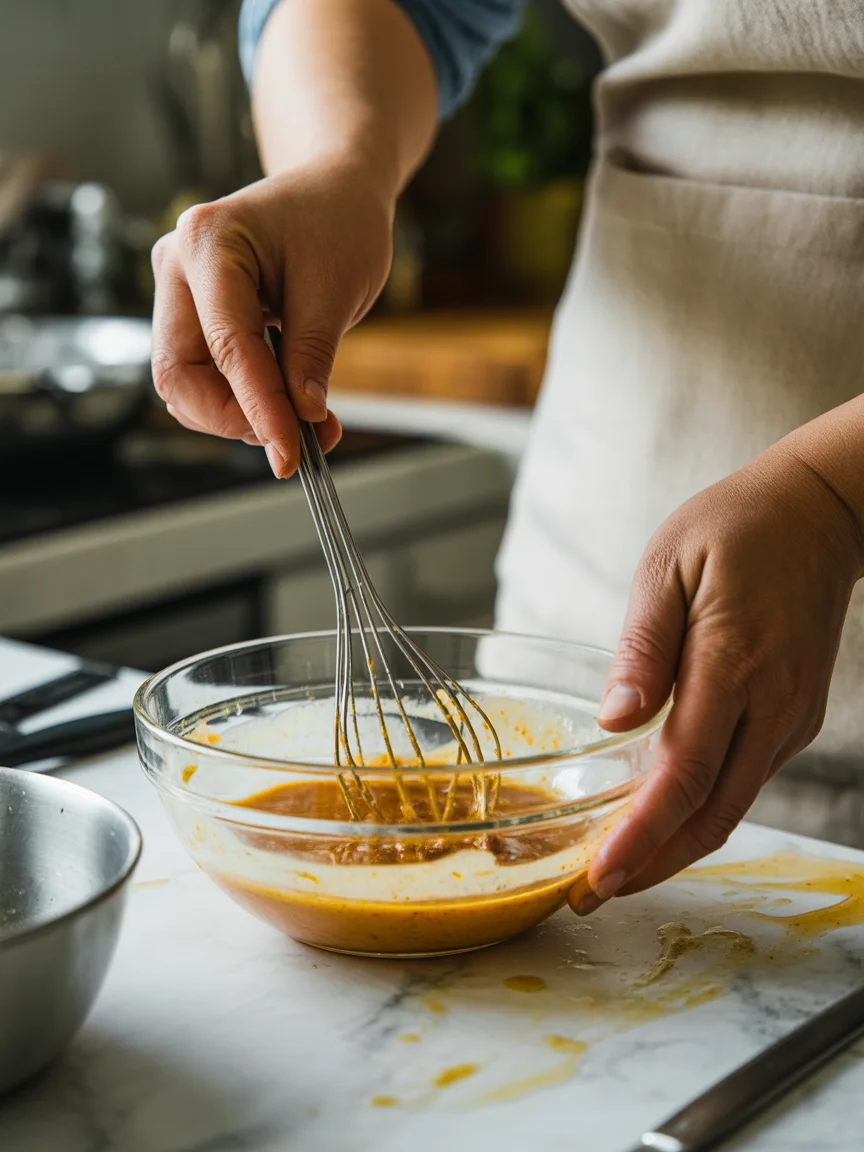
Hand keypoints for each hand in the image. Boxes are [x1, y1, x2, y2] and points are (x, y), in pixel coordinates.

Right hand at [150, 159, 395, 476]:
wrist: (332, 192)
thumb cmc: (338, 222)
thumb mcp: (338, 288)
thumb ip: (313, 356)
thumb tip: (302, 418)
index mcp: (209, 242)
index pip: (227, 345)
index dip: (258, 407)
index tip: (288, 453)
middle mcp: (176, 265)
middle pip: (179, 373)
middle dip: (232, 418)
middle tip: (292, 440)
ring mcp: (176, 292)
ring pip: (184, 384)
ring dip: (238, 416)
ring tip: (302, 419)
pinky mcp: (189, 316)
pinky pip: (202, 377)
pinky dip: (241, 402)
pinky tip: (285, 402)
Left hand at [573, 443, 863, 914]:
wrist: (818, 513)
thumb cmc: (734, 528)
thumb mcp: (670, 565)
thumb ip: (645, 646)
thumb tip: (615, 720)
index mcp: (735, 664)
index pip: (684, 774)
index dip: (641, 834)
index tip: (598, 875)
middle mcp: (774, 704)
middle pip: (712, 813)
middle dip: (653, 865)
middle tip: (590, 896)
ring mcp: (791, 717)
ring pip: (732, 807)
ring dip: (675, 848)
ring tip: (615, 872)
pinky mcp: (793, 718)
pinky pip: (744, 782)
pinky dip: (700, 815)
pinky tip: (659, 822)